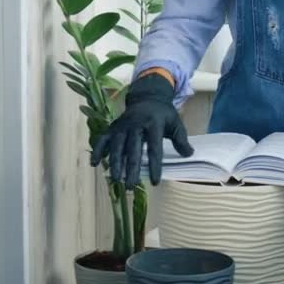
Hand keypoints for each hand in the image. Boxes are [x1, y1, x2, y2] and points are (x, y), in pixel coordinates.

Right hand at [90, 73, 193, 187]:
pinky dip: (97, 150)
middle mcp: (136, 125)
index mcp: (154, 124)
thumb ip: (181, 139)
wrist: (148, 97)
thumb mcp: (176, 123)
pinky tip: (94, 164)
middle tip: (131, 186)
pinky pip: (103, 139)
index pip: (154, 149)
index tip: (155, 182)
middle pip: (132, 150)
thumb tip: (189, 154)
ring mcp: (122, 126)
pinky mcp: (113, 127)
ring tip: (116, 180)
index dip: (155, 166)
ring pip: (116, 146)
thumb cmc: (163, 114)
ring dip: (115, 163)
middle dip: (131, 169)